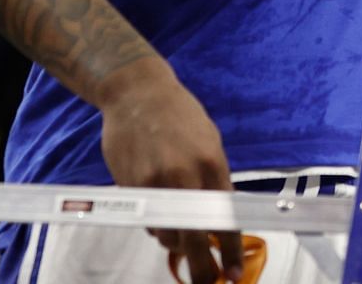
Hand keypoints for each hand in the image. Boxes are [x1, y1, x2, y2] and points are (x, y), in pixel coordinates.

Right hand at [97, 59, 244, 282]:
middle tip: (209, 281)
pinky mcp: (129, 189)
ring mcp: (153, 186)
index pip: (225, 218)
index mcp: (212, 164)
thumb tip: (220, 223)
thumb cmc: (180, 118)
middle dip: (202, 267)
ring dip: (176, 241)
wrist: (137, 95)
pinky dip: (157, 225)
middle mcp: (184, 178)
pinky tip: (161, 209)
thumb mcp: (209, 144)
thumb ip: (215, 182)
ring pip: (166, 235)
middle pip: (194, 239)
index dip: (230, 250)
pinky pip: (147, 223)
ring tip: (180, 225)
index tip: (233, 273)